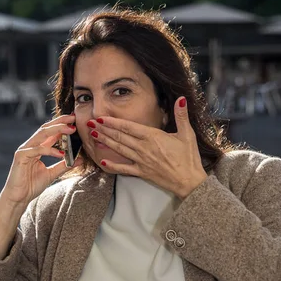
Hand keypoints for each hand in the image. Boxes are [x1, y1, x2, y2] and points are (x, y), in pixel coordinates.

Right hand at [0, 114, 82, 208]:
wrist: (19, 198)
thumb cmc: (32, 186)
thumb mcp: (53, 174)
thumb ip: (64, 166)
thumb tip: (80, 160)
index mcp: (38, 148)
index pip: (51, 132)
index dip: (62, 125)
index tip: (75, 121)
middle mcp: (31, 146)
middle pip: (46, 128)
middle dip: (60, 122)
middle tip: (73, 118)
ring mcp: (25, 150)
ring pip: (41, 134)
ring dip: (57, 130)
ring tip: (70, 130)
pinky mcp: (20, 156)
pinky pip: (37, 149)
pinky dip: (50, 150)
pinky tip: (61, 154)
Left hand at [88, 97, 207, 198]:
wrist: (189, 181)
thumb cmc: (189, 158)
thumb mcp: (187, 134)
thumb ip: (181, 116)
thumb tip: (181, 98)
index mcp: (153, 137)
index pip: (128, 127)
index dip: (113, 122)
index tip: (102, 117)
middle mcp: (143, 148)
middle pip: (120, 137)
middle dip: (104, 129)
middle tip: (91, 123)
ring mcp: (141, 161)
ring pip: (119, 150)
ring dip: (106, 142)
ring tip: (94, 135)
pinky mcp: (141, 172)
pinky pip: (123, 169)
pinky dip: (112, 165)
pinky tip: (103, 161)